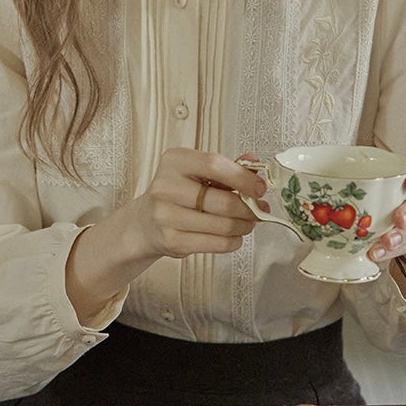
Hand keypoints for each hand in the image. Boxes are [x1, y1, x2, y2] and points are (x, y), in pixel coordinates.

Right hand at [120, 148, 265, 260]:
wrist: (145, 222)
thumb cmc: (177, 193)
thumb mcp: (197, 171)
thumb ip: (227, 166)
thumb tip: (254, 162)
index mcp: (174, 161)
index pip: (215, 165)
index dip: (243, 178)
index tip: (260, 188)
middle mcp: (166, 187)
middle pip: (223, 202)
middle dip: (249, 209)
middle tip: (258, 210)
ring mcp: (166, 216)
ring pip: (223, 225)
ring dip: (243, 226)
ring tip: (247, 222)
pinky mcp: (172, 241)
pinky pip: (216, 244)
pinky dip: (233, 241)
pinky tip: (233, 235)